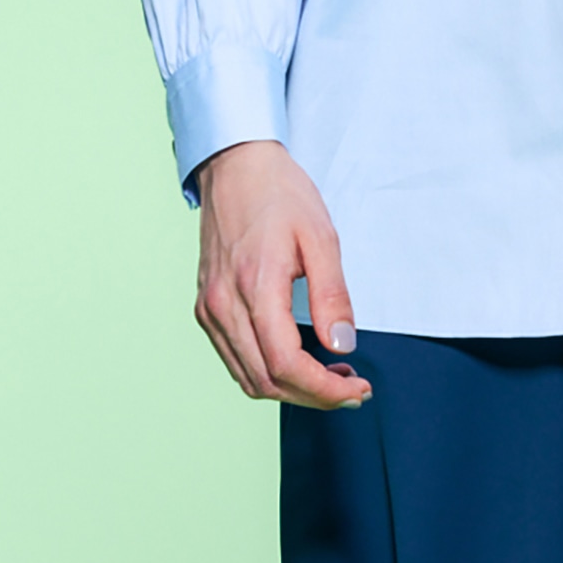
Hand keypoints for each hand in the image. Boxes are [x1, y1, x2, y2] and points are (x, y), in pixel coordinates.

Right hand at [194, 139, 372, 409]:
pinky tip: (298, 361)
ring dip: (291, 389)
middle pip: (265, 381)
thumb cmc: (279, 194)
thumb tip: (343, 345)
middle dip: (313, 396)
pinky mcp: (206, 308)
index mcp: (254, 286)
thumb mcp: (320, 236)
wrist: (236, 166)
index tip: (356, 390)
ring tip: (332, 377)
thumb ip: (332, 294)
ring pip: (247, 377)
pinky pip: (235, 358)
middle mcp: (223, 305)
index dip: (323, 390)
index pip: (285, 364)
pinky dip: (267, 372)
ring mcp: (209, 309)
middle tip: (352, 389)